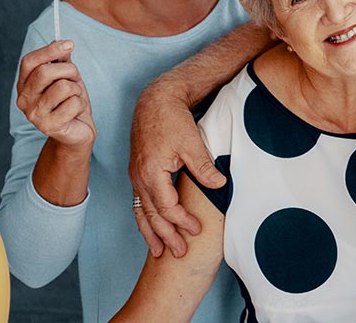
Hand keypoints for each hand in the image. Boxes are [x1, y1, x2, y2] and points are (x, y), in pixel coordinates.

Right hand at [16, 40, 94, 149]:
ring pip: (63, 87)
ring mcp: (34, 115)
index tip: (69, 44)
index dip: (49, 50)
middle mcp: (24, 100)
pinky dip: (81, 104)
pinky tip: (76, 112)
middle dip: (69, 71)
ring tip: (75, 98)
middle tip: (76, 78)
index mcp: (24, 85)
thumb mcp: (67, 78)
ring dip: (77, 90)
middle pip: (45, 72)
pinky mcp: (49, 126)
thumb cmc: (70, 102)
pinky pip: (73, 103)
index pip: (29, 62)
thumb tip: (60, 42)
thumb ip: (61, 61)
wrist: (78, 132)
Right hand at [128, 81, 223, 257]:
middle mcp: (139, 178)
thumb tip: (220, 185)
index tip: (197, 230)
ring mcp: (136, 176)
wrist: (155, 101)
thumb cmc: (172, 120)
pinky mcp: (138, 172)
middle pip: (152, 215)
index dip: (182, 221)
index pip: (167, 207)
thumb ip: (204, 167)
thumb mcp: (192, 142)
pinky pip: (139, 202)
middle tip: (180, 253)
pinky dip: (144, 218)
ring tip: (159, 252)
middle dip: (165, 236)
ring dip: (150, 232)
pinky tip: (150, 227)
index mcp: (151, 172)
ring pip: (141, 211)